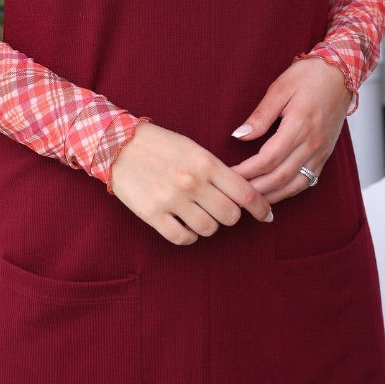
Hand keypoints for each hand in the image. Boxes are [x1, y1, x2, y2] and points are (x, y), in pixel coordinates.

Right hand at [110, 122, 273, 245]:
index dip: (261, 207)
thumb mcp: (193, 148)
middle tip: (222, 210)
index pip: (245, 192)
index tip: (267, 216)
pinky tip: (185, 226)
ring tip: (199, 215)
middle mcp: (192, 182)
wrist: (118, 145)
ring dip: (209, 226)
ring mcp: (172, 200)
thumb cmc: (160, 145)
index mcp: (205, 162)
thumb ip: (216, 169)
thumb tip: (243, 193)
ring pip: (209, 229)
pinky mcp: (152, 214)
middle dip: (230, 216)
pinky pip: (182, 238)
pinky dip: (189, 236)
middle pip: (230, 215)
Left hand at [230, 59, 352, 202]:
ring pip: (294, 185)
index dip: (246, 171)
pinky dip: (289, 191)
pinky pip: (307, 181)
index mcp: (300, 126)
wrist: (342, 74)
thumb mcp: (281, 88)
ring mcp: (321, 152)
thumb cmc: (310, 76)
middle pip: (280, 177)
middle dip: (254, 189)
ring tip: (250, 201)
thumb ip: (260, 115)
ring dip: (271, 196)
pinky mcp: (325, 155)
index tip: (228, 174)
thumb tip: (239, 136)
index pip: (268, 159)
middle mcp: (313, 144)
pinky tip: (274, 193)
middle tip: (233, 193)